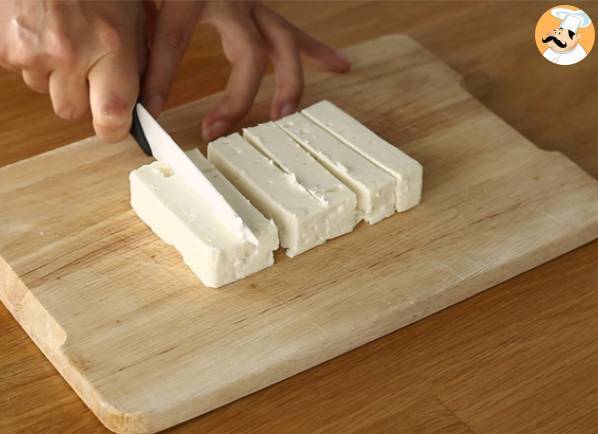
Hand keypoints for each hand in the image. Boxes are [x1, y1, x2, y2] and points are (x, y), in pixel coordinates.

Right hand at [0, 0, 146, 141]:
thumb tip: (142, 105)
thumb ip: (139, 61)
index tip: (116, 126)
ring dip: (53, 74)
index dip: (114, 128)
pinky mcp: (2, 47)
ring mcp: (30, 51)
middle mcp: (69, 52)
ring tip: (60, 33)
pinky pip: (20, 70)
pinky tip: (38, 27)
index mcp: (110, 44)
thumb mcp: (132, 13)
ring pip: (44, 90)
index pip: (112, 115)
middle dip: (80, 97)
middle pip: (72, 112)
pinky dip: (29, 57)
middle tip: (85, 65)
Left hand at [142, 0, 350, 140]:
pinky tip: (341, 66)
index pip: (174, 40)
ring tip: (283, 114)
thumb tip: (127, 78)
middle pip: (248, 53)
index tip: (151, 113)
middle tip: (216, 130)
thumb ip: (135, 29)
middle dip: (236, 97)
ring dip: (289, 84)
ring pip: (284, 45)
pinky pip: (295, 33)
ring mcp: (254, 3)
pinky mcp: (264, 9)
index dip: (161, 79)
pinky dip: (318, 52)